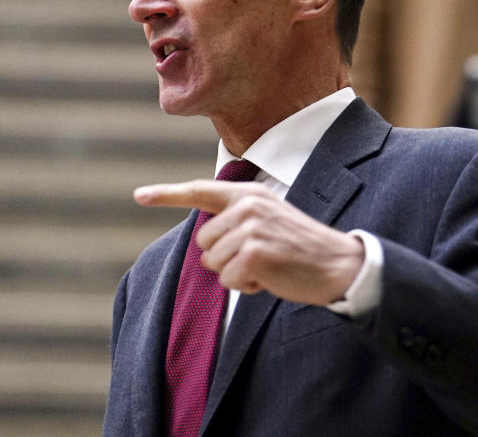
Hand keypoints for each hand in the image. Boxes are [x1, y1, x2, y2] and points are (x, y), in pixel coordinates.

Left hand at [134, 180, 364, 304]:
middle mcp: (246, 206)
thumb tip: (205, 240)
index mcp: (248, 194)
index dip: (166, 194)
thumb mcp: (267, 220)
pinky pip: (229, 280)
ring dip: (236, 274)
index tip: (139, 195)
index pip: (199, 190)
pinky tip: (270, 278)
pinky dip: (246, 288)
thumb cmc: (299, 248)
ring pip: (213, 264)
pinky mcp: (254, 253)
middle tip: (261, 257)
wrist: (338, 265)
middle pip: (203, 243)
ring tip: (268, 266)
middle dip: (225, 258)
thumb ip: (236, 220)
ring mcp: (249, 228)